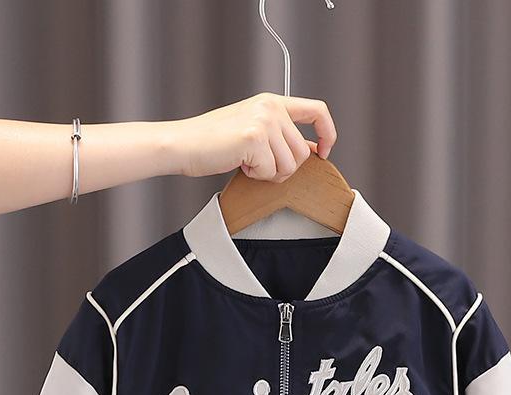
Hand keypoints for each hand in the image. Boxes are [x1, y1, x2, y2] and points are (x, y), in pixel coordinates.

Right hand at [172, 92, 336, 180]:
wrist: (183, 145)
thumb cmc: (212, 142)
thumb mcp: (254, 130)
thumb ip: (282, 135)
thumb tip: (313, 150)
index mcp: (272, 102)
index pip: (318, 111)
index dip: (327, 133)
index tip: (324, 151)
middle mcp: (271, 107)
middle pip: (303, 152)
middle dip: (285, 168)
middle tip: (260, 166)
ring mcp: (264, 121)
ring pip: (291, 165)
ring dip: (270, 174)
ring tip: (248, 163)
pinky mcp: (254, 139)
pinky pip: (271, 172)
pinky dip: (256, 176)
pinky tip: (240, 164)